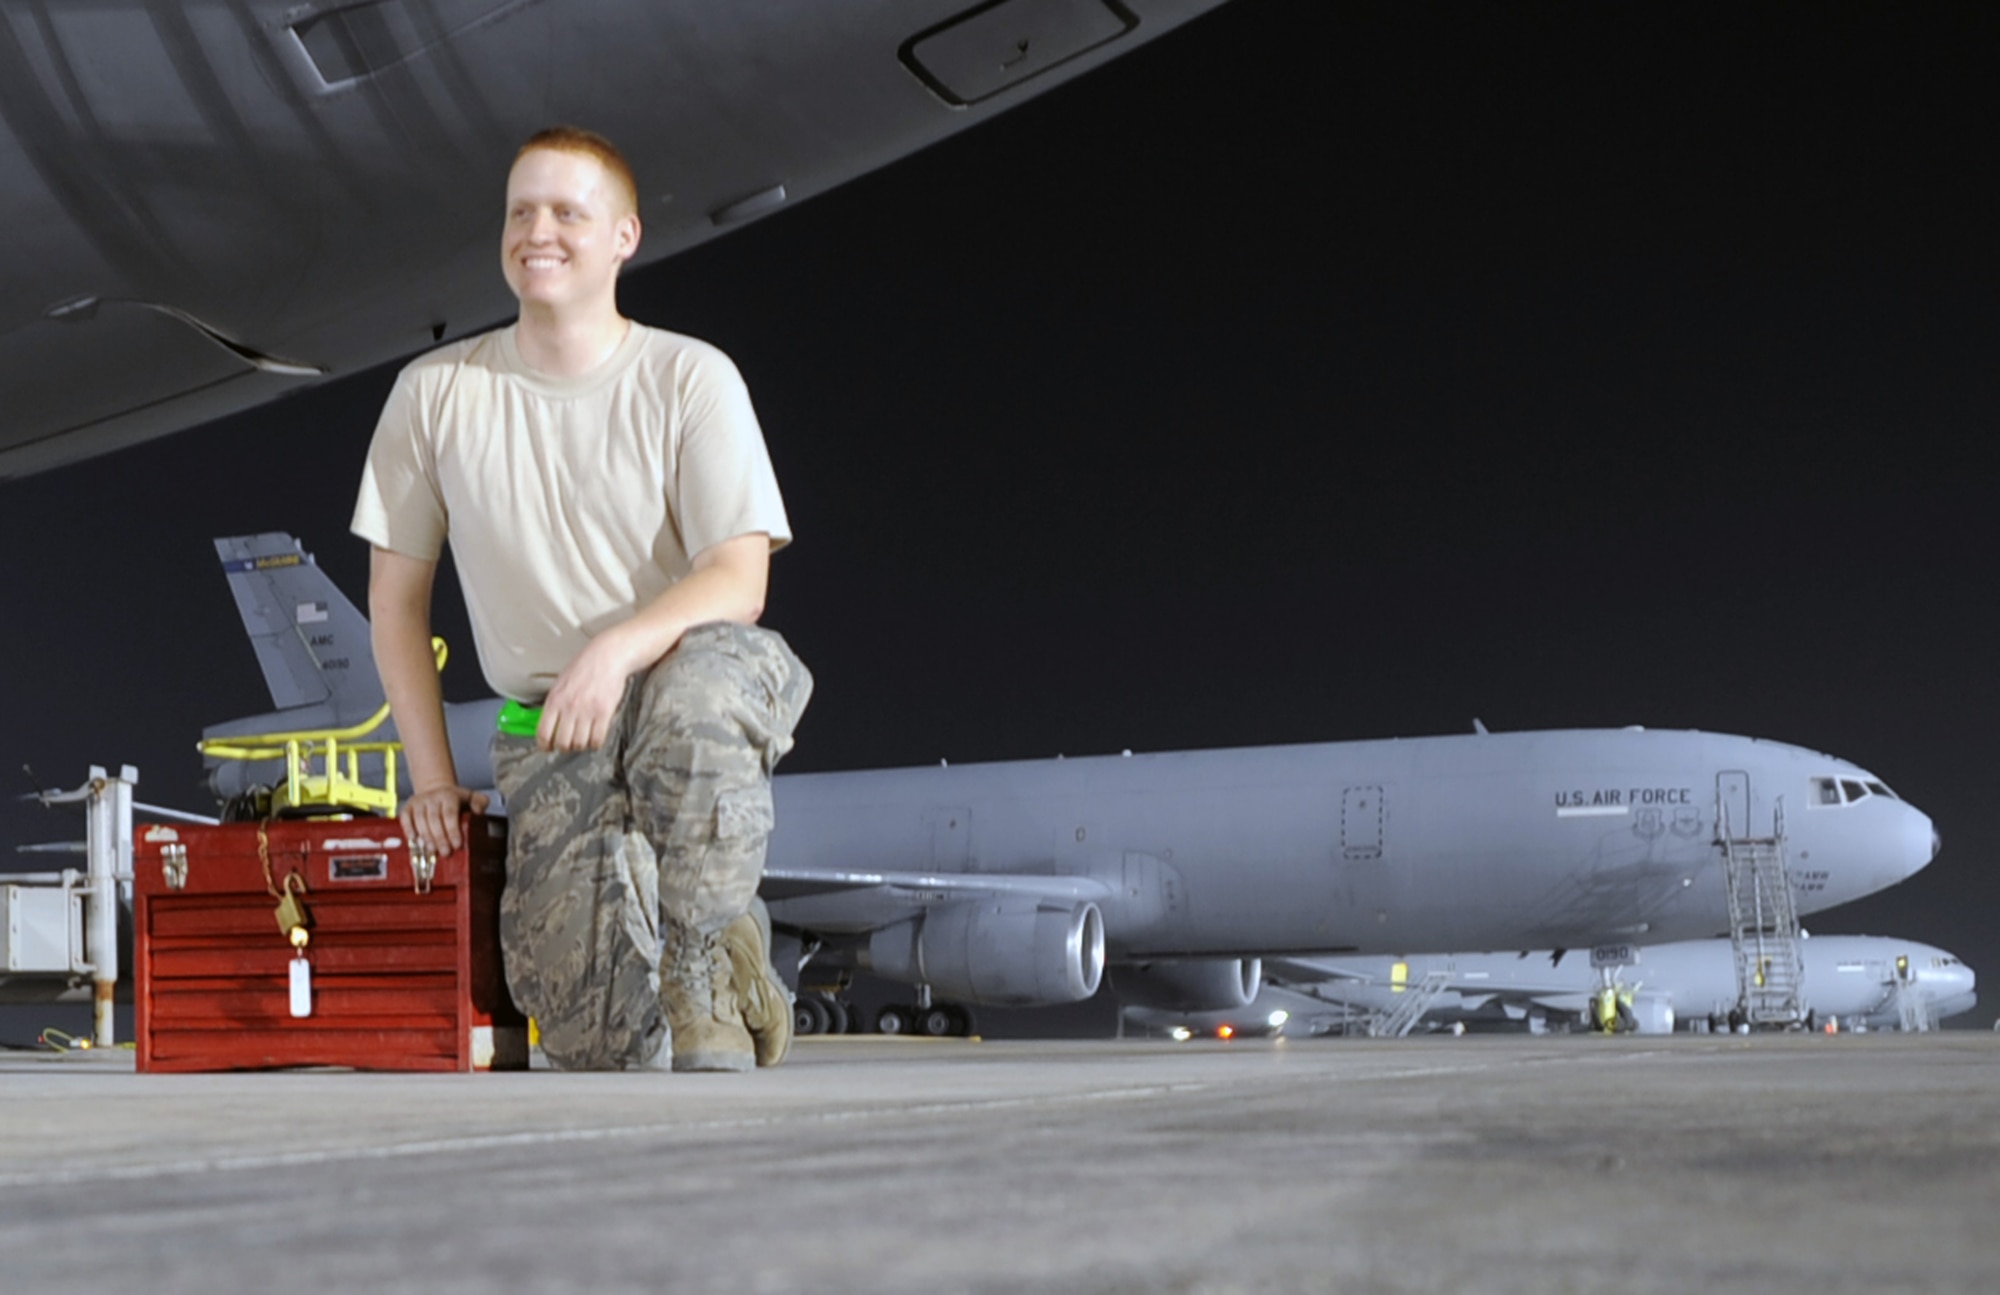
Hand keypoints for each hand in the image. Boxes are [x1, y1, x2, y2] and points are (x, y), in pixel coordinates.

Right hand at [399, 784, 489, 854]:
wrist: (435, 788)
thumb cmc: (455, 799)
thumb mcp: (471, 797)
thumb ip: (480, 802)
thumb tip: (478, 811)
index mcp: (449, 795)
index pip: (449, 813)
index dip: (452, 830)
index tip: (457, 845)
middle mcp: (432, 797)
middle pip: (434, 819)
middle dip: (440, 838)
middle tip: (446, 853)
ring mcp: (418, 802)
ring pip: (420, 820)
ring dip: (426, 837)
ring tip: (432, 850)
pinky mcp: (407, 807)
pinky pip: (405, 818)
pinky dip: (408, 829)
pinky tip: (414, 840)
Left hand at [538, 630, 643, 751]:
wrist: (608, 656)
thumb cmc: (584, 667)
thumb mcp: (561, 682)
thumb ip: (555, 702)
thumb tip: (549, 723)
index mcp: (554, 700)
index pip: (543, 732)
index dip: (544, 745)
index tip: (548, 748)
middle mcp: (569, 708)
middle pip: (562, 742)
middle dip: (565, 747)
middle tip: (569, 744)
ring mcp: (587, 711)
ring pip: (580, 743)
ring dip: (581, 746)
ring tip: (584, 740)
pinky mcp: (604, 713)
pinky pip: (598, 739)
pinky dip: (596, 743)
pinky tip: (596, 737)